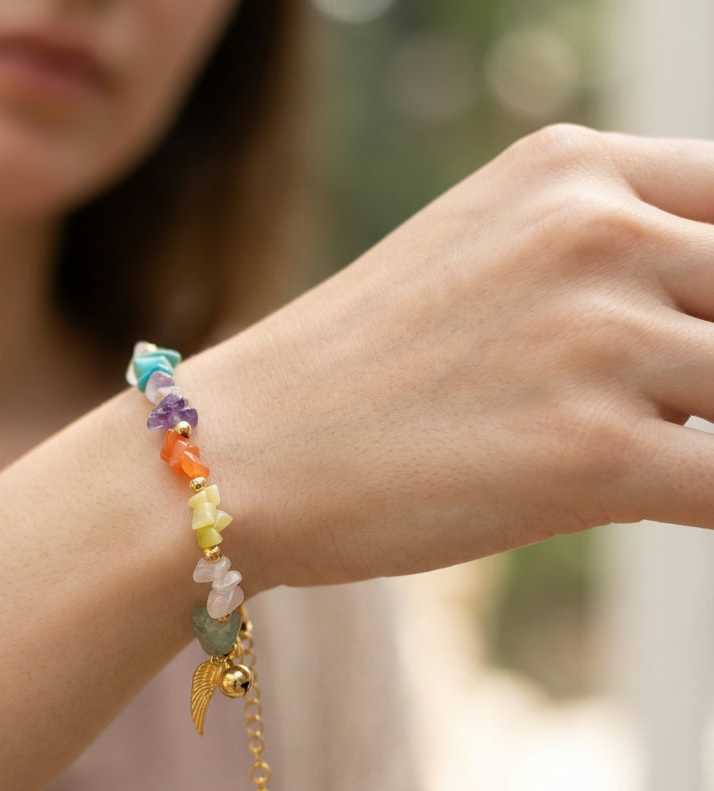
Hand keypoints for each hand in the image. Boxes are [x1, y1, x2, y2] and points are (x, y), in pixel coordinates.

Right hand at [179, 125, 713, 587]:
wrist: (239, 454)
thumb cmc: (342, 377)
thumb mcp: (470, 263)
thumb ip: (590, 264)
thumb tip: (689, 328)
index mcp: (569, 171)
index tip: (691, 339)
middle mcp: (596, 233)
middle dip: (709, 369)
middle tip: (660, 409)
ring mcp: (598, 341)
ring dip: (698, 433)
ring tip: (614, 458)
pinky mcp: (594, 455)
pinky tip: (657, 504)